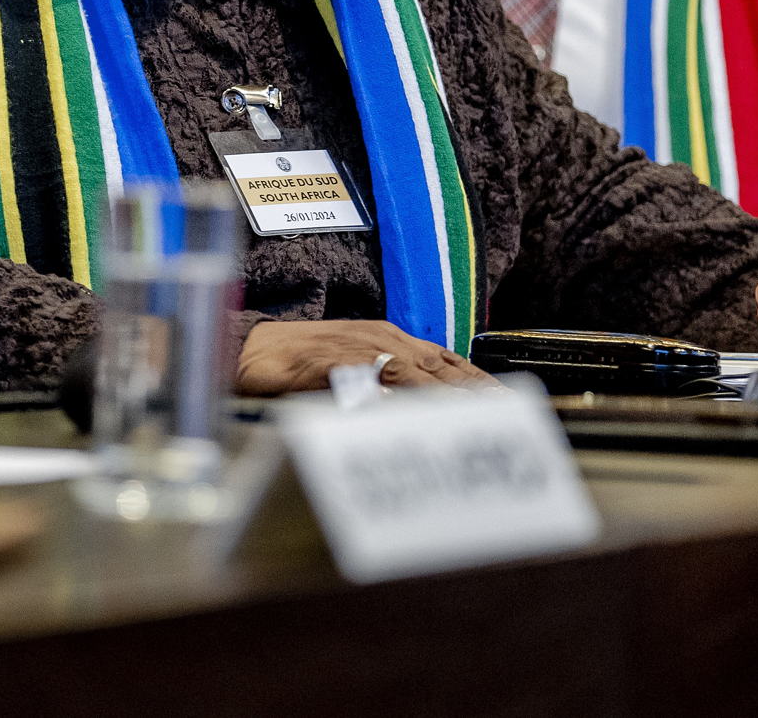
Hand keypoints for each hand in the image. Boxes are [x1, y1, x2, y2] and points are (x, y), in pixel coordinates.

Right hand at [238, 319, 499, 394]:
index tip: (508, 401)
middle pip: (440, 365)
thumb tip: (420, 411)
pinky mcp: (331, 361)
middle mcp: (380, 338)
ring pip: (413, 372)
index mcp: (388, 339)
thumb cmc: (298, 364)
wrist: (249, 351)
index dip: (478, 380)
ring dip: (446, 396)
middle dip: (476, 390)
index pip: (446, 359)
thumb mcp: (353, 370)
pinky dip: (393, 396)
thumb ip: (387, 384)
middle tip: (508, 415)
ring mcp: (357, 348)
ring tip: (475, 419)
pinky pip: (368, 380)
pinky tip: (413, 414)